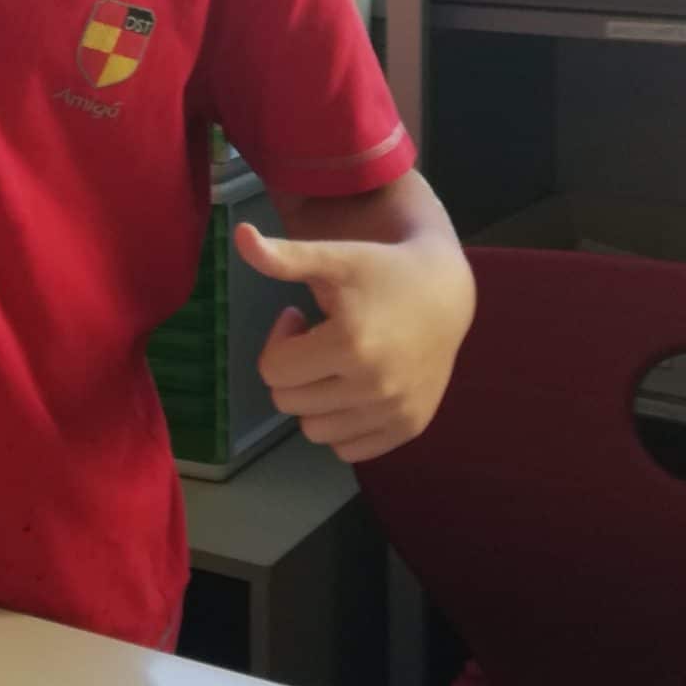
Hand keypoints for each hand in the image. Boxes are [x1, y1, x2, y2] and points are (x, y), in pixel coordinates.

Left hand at [235, 220, 470, 463]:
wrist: (445, 293)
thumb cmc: (382, 272)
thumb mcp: (334, 259)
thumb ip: (284, 256)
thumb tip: (239, 235)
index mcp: (349, 343)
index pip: (272, 369)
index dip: (279, 341)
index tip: (299, 318)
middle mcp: (373, 385)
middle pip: (288, 402)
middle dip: (293, 369)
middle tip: (317, 340)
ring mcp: (394, 411)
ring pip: (314, 431)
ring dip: (314, 400)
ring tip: (336, 364)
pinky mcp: (409, 427)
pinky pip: (348, 450)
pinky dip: (342, 425)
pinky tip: (355, 388)